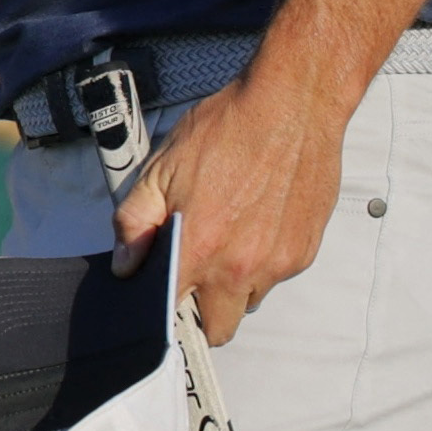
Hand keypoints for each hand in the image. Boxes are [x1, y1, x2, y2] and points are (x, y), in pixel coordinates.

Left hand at [109, 63, 344, 342]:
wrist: (292, 103)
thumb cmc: (230, 127)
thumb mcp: (162, 167)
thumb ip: (136, 221)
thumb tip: (126, 263)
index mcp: (200, 250)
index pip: (174, 316)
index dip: (163, 311)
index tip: (162, 301)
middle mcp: (242, 267)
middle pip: (220, 327)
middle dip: (204, 310)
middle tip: (197, 273)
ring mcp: (278, 263)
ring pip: (251, 299)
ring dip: (237, 283)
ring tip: (231, 236)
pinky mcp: (305, 251)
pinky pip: (278, 274)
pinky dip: (266, 260)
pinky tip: (259, 220)